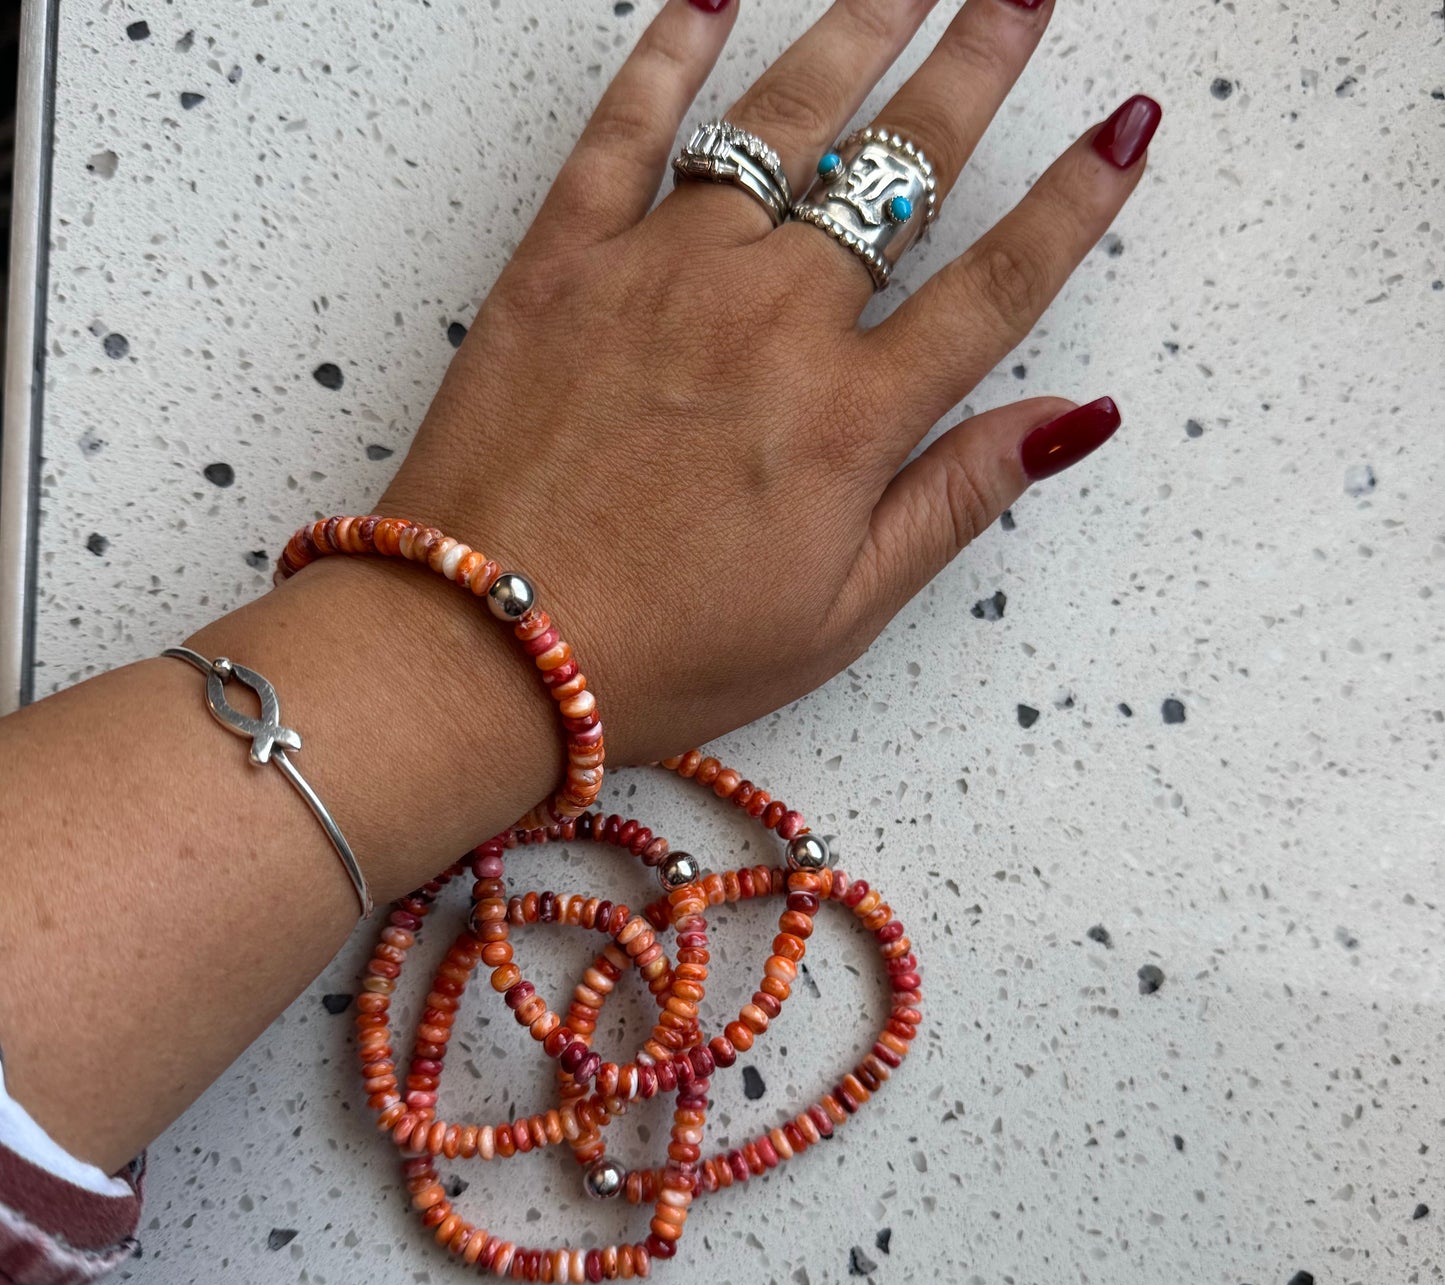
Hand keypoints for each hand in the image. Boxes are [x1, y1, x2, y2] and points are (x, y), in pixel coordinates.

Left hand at [378, 0, 1156, 768]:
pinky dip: (669, 52)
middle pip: (898, 170)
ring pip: (781, 122)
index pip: (995, 286)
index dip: (1073, 205)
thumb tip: (1073, 421)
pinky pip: (626, 129)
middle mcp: (769, 318)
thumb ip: (952, 502)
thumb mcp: (835, 616)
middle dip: (975, 71)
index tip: (1127, 133)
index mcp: (847, 416)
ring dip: (858, 37)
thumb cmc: (660, 651)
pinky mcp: (562, 261)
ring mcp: (661, 274)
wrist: (482, 647)